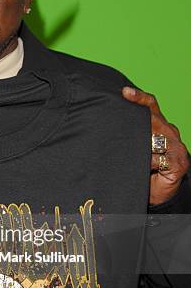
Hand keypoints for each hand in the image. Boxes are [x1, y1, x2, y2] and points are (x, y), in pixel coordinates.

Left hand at [122, 87, 188, 204]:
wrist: (154, 195)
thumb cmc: (142, 170)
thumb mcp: (135, 149)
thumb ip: (129, 135)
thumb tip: (108, 121)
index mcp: (161, 126)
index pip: (151, 106)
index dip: (139, 97)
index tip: (124, 92)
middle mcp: (171, 133)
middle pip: (154, 120)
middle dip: (137, 121)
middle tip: (119, 120)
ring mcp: (178, 148)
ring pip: (156, 139)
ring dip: (141, 144)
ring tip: (127, 147)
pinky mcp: (178, 164)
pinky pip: (158, 159)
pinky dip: (147, 162)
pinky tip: (142, 166)